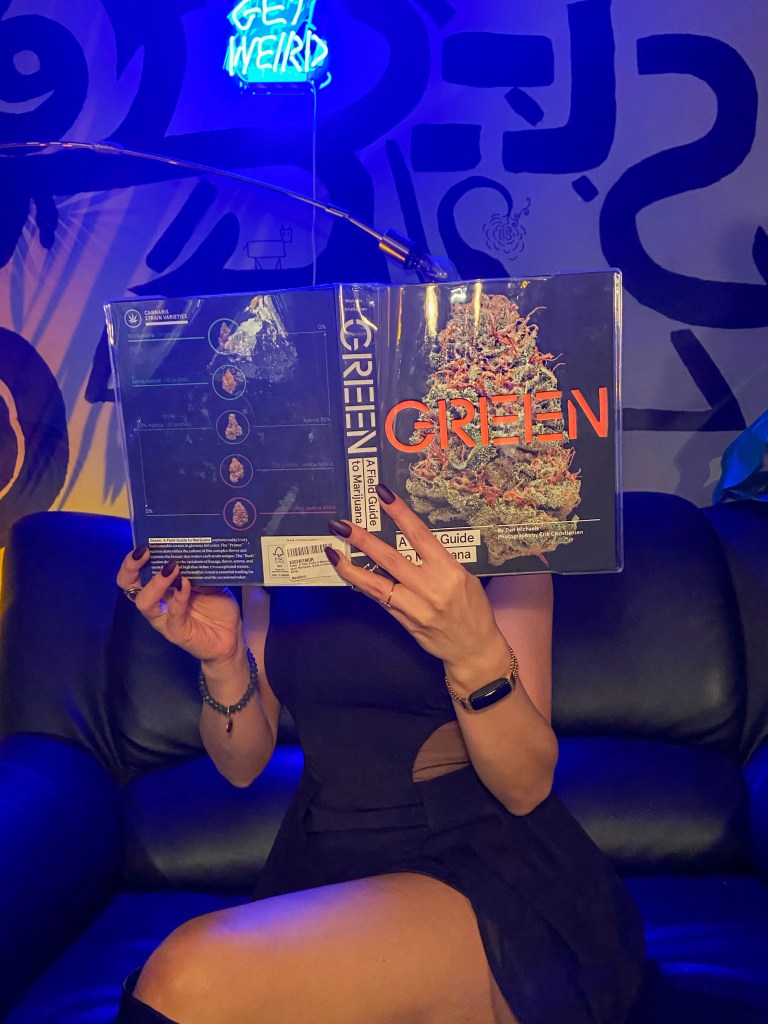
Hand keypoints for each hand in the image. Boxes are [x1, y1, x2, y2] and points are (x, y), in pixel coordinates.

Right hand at [116, 546, 242, 666]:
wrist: (231, 636)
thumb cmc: (217, 607)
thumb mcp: (210, 581)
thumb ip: (198, 569)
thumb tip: (192, 551)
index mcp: (160, 588)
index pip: (135, 573)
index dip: (133, 560)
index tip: (145, 544)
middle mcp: (156, 602)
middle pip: (129, 586)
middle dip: (131, 568)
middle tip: (147, 552)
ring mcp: (164, 619)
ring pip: (144, 602)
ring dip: (156, 583)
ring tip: (171, 568)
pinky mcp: (176, 632)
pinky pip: (172, 615)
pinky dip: (178, 598)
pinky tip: (186, 585)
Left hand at [324, 484, 510, 687]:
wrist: (473, 650)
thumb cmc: (473, 610)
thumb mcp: (465, 578)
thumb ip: (439, 562)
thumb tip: (412, 542)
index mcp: (449, 571)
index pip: (419, 535)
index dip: (399, 513)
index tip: (382, 495)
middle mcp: (430, 587)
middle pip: (390, 558)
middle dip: (363, 539)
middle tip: (341, 524)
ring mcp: (414, 606)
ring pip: (376, 583)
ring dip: (351, 566)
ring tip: (332, 551)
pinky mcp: (403, 621)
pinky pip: (379, 599)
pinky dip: (361, 585)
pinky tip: (348, 573)